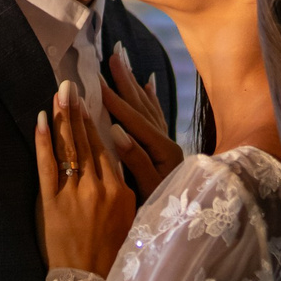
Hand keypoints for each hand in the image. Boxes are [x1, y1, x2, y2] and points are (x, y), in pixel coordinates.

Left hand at [36, 79, 134, 274]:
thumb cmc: (111, 255)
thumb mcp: (128, 219)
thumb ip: (122, 191)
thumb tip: (114, 164)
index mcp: (120, 191)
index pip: (106, 149)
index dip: (95, 124)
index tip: (89, 102)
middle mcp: (99, 187)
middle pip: (88, 142)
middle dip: (78, 111)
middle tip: (70, 85)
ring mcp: (75, 194)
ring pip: (70, 148)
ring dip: (63, 118)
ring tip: (59, 93)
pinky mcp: (52, 203)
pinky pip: (47, 166)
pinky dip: (43, 141)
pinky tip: (39, 119)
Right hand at [102, 46, 183, 201]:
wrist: (183, 225)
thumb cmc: (160, 211)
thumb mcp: (147, 189)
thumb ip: (135, 159)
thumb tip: (116, 130)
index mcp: (162, 150)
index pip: (134, 119)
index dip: (115, 101)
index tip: (97, 82)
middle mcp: (167, 141)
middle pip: (143, 105)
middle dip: (125, 81)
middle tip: (113, 55)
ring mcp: (167, 142)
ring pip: (147, 106)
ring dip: (133, 83)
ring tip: (122, 62)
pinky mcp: (165, 147)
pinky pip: (156, 115)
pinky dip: (150, 98)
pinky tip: (147, 84)